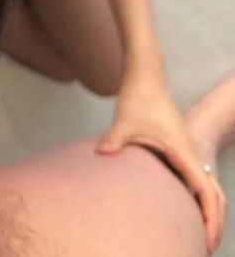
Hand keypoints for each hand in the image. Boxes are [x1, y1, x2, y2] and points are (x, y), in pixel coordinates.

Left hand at [97, 74, 226, 253]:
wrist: (145, 77)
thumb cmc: (139, 98)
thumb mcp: (125, 121)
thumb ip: (115, 139)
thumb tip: (101, 153)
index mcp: (184, 152)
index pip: (207, 192)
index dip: (211, 220)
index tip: (207, 243)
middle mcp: (191, 154)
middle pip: (214, 196)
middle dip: (214, 224)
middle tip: (204, 250)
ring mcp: (187, 151)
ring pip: (209, 187)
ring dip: (207, 211)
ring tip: (198, 236)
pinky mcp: (179, 148)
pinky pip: (197, 179)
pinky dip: (198, 198)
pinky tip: (183, 209)